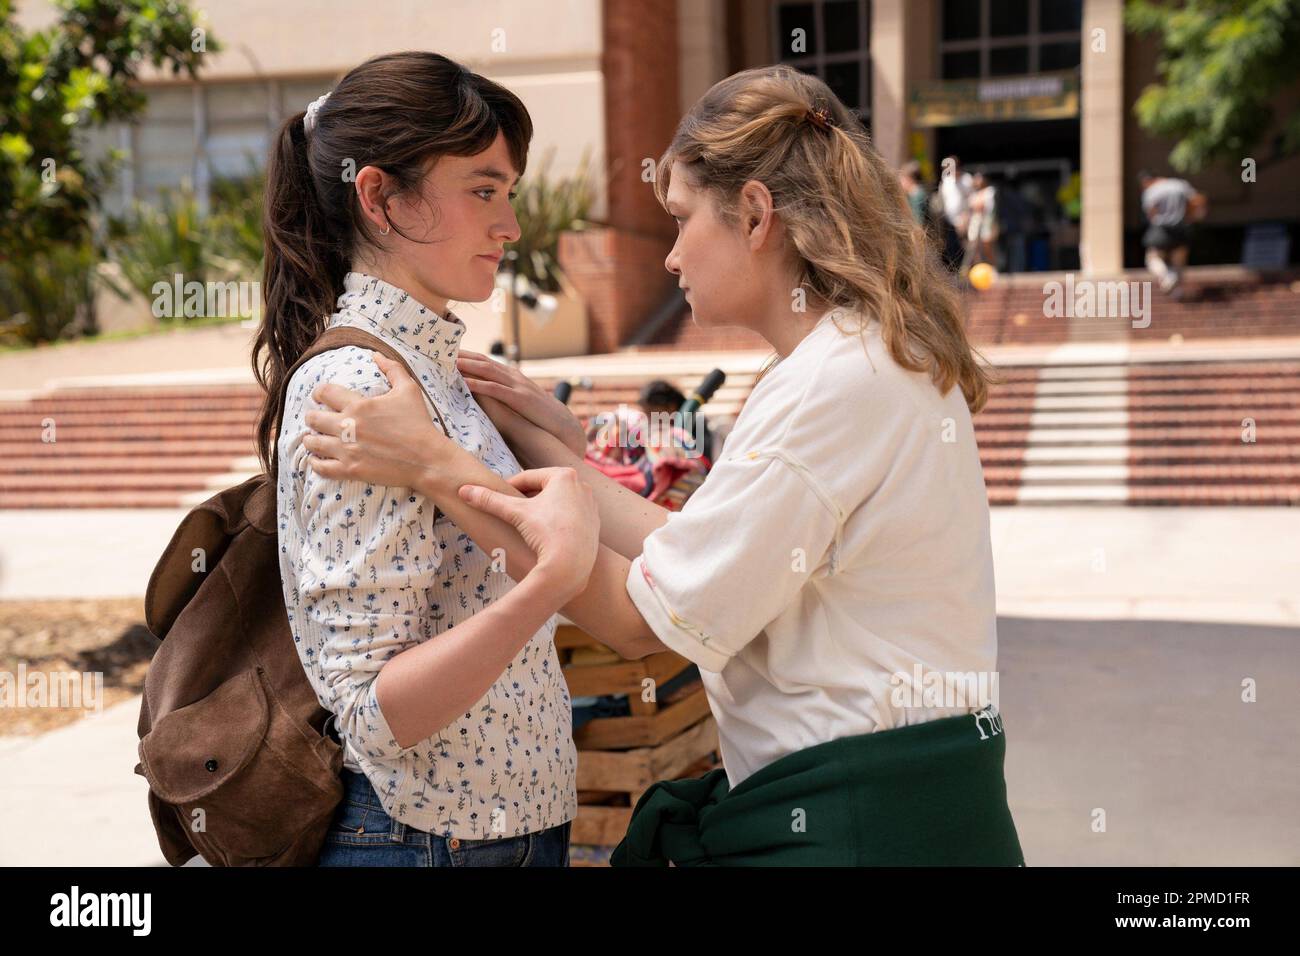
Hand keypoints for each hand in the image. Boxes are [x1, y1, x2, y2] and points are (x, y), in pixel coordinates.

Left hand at [303, 353, 453, 488]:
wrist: (427, 459)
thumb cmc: (419, 423)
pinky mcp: (351, 470)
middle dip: (311, 416)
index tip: (320, 396)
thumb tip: (376, 354)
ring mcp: (347, 450)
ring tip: (313, 438)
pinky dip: (315, 463)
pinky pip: (321, 467)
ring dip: (310, 439)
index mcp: (359, 405)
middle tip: (316, 418)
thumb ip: (392, 369)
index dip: (319, 392)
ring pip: (313, 442)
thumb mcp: (409, 390)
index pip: (325, 392)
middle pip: (313, 418)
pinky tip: (316, 459)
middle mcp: (348, 427)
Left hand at [457, 350, 587, 458]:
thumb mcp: (516, 400)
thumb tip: (479, 398)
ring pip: (488, 371)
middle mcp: (513, 376)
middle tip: (440, 351)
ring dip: (468, 365)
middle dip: (462, 355)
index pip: (484, 361)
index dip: (465, 355)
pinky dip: (480, 384)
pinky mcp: (520, 399)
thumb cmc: (536, 415)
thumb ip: (501, 395)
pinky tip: (466, 383)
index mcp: (511, 376)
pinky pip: (497, 389)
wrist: (561, 423)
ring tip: (449, 362)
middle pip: (483, 361)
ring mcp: (517, 386)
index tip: (445, 352)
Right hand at [458, 467, 598, 597]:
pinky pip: (570, 517)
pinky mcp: (595, 523)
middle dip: (526, 498)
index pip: (528, 478)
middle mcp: (582, 486)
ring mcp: (591, 505)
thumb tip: (463, 490)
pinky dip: (557, 522)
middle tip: (510, 511)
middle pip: (544, 489)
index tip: (496, 497)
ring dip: (541, 510)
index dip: (509, 487)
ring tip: (525, 524)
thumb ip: (490, 500)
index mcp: (564, 475)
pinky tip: (545, 535)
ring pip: (558, 503)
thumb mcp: (515, 513)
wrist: (572, 565)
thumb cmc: (545, 533)